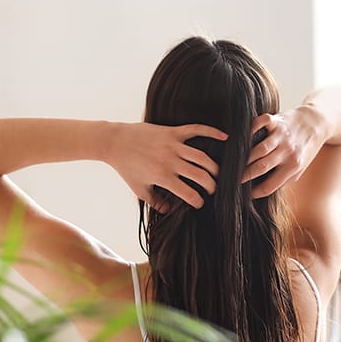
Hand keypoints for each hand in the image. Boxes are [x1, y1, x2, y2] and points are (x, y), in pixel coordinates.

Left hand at [108, 122, 227, 211]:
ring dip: (214, 167)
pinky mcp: (172, 131)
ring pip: (203, 157)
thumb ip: (155, 202)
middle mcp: (170, 161)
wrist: (115, 141)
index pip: (189, 194)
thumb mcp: (138, 188)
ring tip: (217, 174)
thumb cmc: (126, 167)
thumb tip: (168, 211)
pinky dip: (212, 132)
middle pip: (201, 176)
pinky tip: (225, 136)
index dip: (198, 201)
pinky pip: (196, 130)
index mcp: (162, 177)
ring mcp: (173, 145)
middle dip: (211, 186)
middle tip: (213, 190)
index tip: (200, 204)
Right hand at [241, 107, 325, 197]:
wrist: (317, 122)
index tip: (245, 195)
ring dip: (244, 157)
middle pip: (261, 167)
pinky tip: (242, 137)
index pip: (270, 186)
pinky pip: (260, 124)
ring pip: (258, 149)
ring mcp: (281, 135)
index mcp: (294, 166)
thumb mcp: (301, 168)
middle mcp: (288, 151)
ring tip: (233, 163)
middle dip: (244, 176)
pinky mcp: (277, 121)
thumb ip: (285, 179)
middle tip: (232, 180)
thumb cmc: (306, 147)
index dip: (255, 193)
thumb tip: (263, 190)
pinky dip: (250, 129)